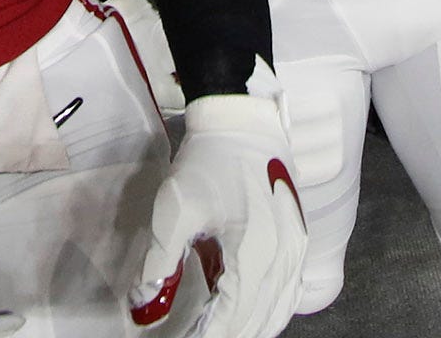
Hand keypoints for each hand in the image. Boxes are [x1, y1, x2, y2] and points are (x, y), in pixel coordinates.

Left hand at [129, 79, 305, 336]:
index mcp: (255, 253)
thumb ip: (159, 263)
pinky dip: (265, 312)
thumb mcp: (174, 210)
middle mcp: (284, 259)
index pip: (232, 318)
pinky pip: (287, 295)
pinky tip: (241, 314)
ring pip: (276, 313)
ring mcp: (297, 253)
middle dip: (225, 335)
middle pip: (257, 322)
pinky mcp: (298, 245)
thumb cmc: (207, 163)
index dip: (206, 337)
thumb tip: (142, 306)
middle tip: (192, 337)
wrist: (244, 124)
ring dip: (246, 328)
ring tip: (210, 331)